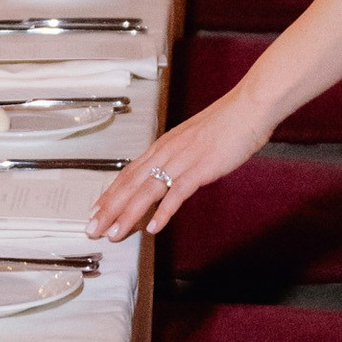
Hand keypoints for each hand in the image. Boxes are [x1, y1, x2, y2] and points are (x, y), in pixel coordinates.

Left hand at [90, 85, 265, 240]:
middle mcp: (166, 152)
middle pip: (130, 184)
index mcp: (163, 145)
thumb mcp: (192, 140)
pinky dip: (163, 211)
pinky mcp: (200, 168)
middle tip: (93, 229)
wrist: (248, 108)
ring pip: (146, 191)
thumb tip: (168, 173)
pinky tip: (153, 227)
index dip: (110, 193)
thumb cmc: (226, 123)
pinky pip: (177, 193)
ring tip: (114, 233)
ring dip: (127, 214)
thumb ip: (177, 156)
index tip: (96, 210)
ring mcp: (182, 160)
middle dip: (109, 209)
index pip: (128, 173)